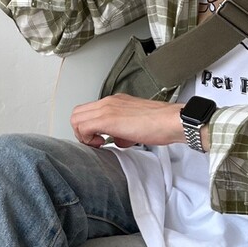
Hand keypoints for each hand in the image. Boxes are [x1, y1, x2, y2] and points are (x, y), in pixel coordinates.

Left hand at [70, 94, 184, 148]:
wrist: (171, 120)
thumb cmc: (160, 123)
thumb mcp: (136, 126)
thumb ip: (123, 132)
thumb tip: (117, 140)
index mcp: (115, 101)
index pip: (88, 111)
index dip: (87, 128)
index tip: (97, 139)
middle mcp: (108, 102)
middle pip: (77, 113)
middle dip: (80, 131)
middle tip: (94, 142)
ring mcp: (107, 108)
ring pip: (76, 118)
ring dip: (82, 135)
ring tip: (98, 143)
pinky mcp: (108, 118)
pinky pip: (83, 127)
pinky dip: (86, 139)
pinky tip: (101, 144)